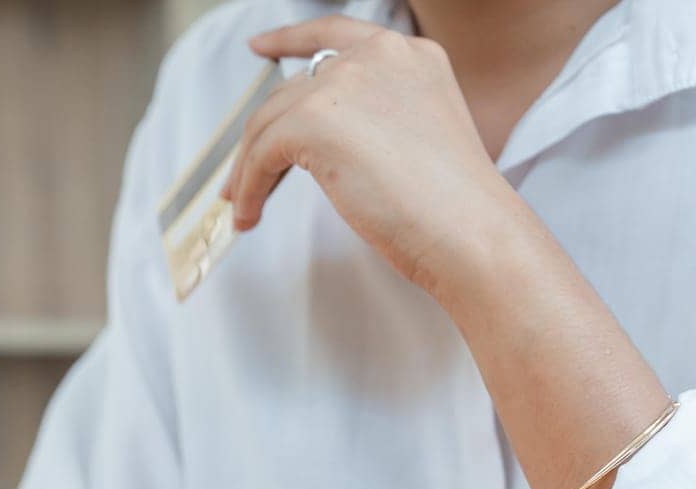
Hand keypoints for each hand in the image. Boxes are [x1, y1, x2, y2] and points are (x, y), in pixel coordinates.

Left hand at [224, 16, 524, 300]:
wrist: (469, 230)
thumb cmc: (451, 205)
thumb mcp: (416, 134)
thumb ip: (372, 116)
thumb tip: (313, 139)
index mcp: (409, 55)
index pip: (335, 33)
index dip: (290, 39)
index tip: (260, 46)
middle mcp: (377, 56)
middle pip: (291, 91)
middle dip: (260, 137)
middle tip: (242, 178)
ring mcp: (344, 82)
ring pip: (268, 123)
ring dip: (248, 170)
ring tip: (245, 207)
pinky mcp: (313, 120)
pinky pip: (259, 155)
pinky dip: (248, 189)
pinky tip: (250, 216)